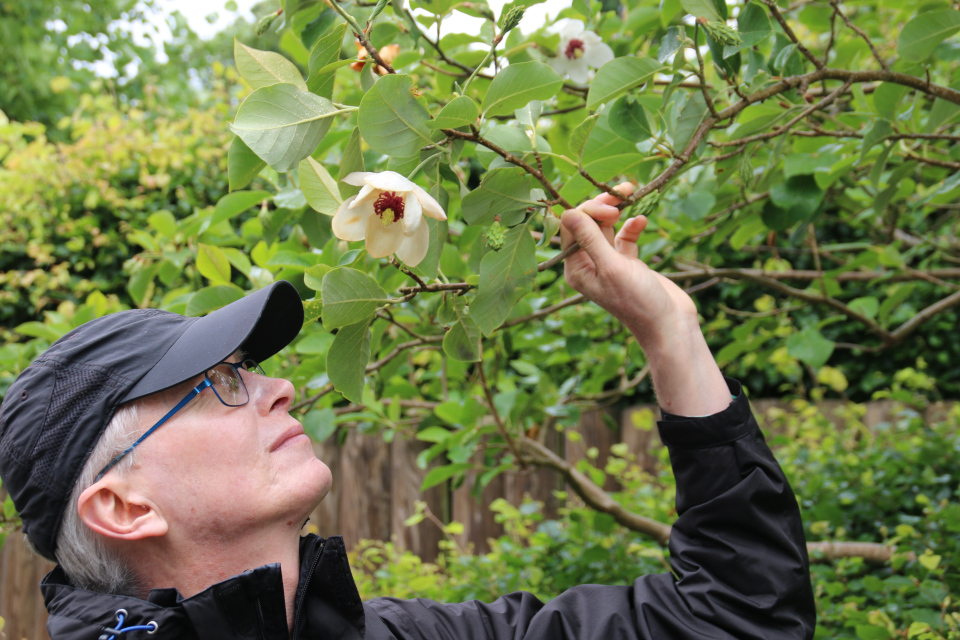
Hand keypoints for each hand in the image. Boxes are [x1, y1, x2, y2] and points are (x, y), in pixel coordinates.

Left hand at [559, 183, 697, 349]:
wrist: (670, 325)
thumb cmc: (639, 302)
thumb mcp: (613, 268)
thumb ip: (590, 239)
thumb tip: (566, 212)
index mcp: (577, 269)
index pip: (570, 228)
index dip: (587, 210)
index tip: (610, 208)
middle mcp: (588, 264)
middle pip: (586, 223)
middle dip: (602, 205)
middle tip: (623, 192)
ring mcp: (608, 263)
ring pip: (606, 227)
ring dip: (616, 209)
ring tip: (631, 192)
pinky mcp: (628, 262)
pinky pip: (624, 236)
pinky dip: (631, 226)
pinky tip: (642, 220)